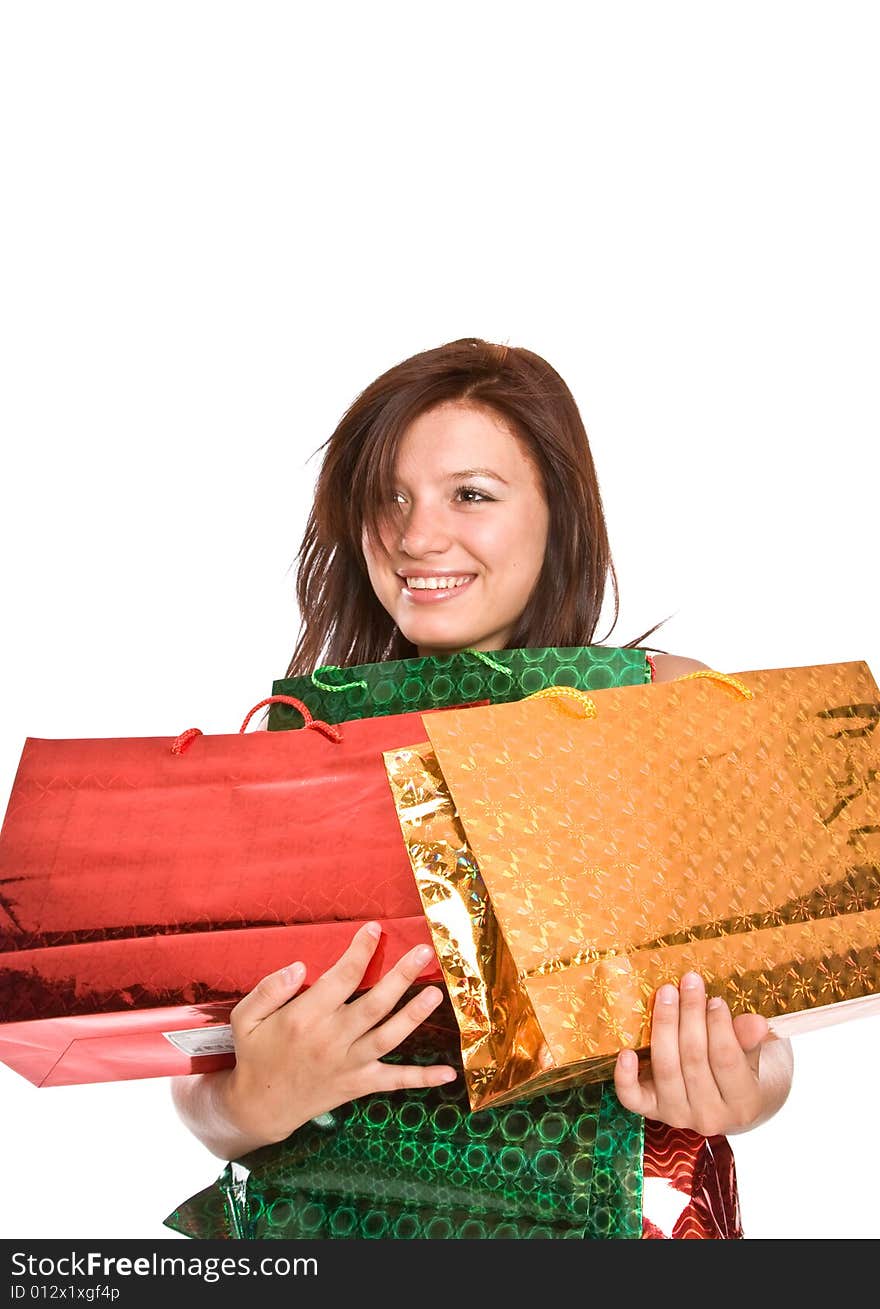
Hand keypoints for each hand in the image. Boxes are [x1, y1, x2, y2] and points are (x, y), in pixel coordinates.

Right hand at [224, 921, 456, 1147]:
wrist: (260, 1108)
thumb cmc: (256, 1054)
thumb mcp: (247, 1018)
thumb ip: (270, 989)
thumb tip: (301, 966)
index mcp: (304, 1018)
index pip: (340, 979)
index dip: (360, 952)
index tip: (375, 929)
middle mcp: (331, 1040)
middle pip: (374, 1004)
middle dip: (401, 976)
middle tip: (424, 952)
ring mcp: (349, 1064)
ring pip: (388, 1037)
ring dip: (414, 1015)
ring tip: (436, 993)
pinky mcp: (358, 1085)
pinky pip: (394, 1081)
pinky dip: (422, 1078)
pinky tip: (448, 1074)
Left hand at [613, 971, 777, 1135]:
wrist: (722, 1099)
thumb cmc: (742, 1069)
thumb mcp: (755, 1054)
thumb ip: (750, 1040)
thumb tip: (756, 1023)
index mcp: (743, 1104)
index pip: (726, 1059)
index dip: (719, 1026)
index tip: (715, 999)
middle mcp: (710, 1117)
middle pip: (694, 1059)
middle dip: (690, 1015)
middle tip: (688, 983)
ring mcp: (678, 1115)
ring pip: (666, 1069)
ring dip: (663, 1026)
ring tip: (666, 993)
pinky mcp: (651, 1111)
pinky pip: (632, 1098)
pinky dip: (625, 1076)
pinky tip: (626, 1051)